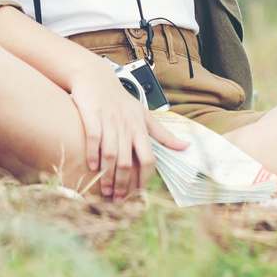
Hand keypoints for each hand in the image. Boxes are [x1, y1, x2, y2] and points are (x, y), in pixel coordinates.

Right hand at [68, 65, 188, 200]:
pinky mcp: (92, 115)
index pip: (147, 158)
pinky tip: (91, 166)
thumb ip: (163, 134)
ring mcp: (109, 121)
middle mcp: (126, 126)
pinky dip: (92, 154)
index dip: (143, 178)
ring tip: (104, 190)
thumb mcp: (144, 115)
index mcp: (140, 128)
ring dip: (106, 176)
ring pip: (110, 154)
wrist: (95, 76)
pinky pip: (93, 139)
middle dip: (122, 184)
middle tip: (118, 199)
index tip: (138, 193)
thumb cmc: (121, 100)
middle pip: (126, 162)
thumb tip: (185, 147)